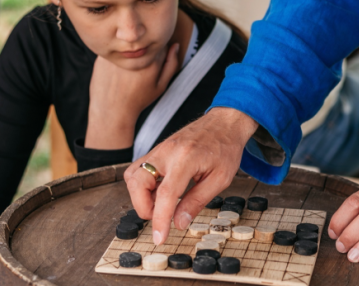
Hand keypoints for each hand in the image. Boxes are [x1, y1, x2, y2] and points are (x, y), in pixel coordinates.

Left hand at [85, 44, 179, 148]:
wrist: (112, 110)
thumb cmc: (138, 99)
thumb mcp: (161, 86)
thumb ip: (171, 64)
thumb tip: (175, 45)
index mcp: (151, 61)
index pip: (159, 43)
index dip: (156, 52)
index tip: (151, 62)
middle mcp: (134, 55)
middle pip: (142, 41)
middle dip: (142, 50)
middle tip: (137, 68)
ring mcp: (117, 54)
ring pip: (127, 43)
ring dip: (128, 51)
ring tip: (125, 71)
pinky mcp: (103, 56)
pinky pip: (113, 49)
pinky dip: (115, 56)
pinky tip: (115, 71)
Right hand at [123, 107, 257, 244]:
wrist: (224, 122)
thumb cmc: (225, 148)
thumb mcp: (220, 179)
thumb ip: (197, 201)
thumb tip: (179, 223)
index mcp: (186, 158)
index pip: (165, 194)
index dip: (159, 219)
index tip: (159, 237)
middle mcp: (167, 152)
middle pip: (137, 182)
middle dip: (143, 207)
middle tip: (161, 217)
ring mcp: (159, 149)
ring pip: (132, 176)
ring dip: (140, 196)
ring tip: (161, 203)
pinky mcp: (156, 150)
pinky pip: (138, 169)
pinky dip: (142, 185)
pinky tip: (159, 191)